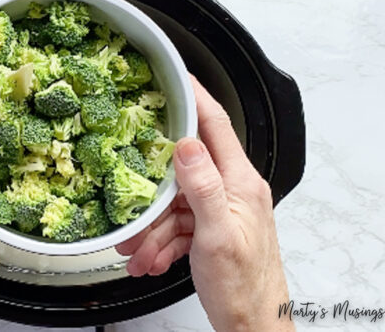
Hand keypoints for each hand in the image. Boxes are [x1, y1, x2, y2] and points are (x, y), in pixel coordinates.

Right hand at [115, 77, 293, 330]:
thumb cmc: (244, 285)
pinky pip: (178, 224)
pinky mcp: (211, 228)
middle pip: (184, 169)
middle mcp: (232, 190)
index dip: (195, 97)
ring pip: (176, 202)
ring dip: (153, 227)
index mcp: (240, 181)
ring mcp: (221, 209)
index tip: (176, 76)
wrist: (252, 323)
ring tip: (139, 251)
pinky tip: (152, 258)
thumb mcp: (217, 234)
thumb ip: (202, 186)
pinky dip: (161, 241)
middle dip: (153, 191)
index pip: (216, 125)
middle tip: (132, 203)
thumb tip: (186, 145)